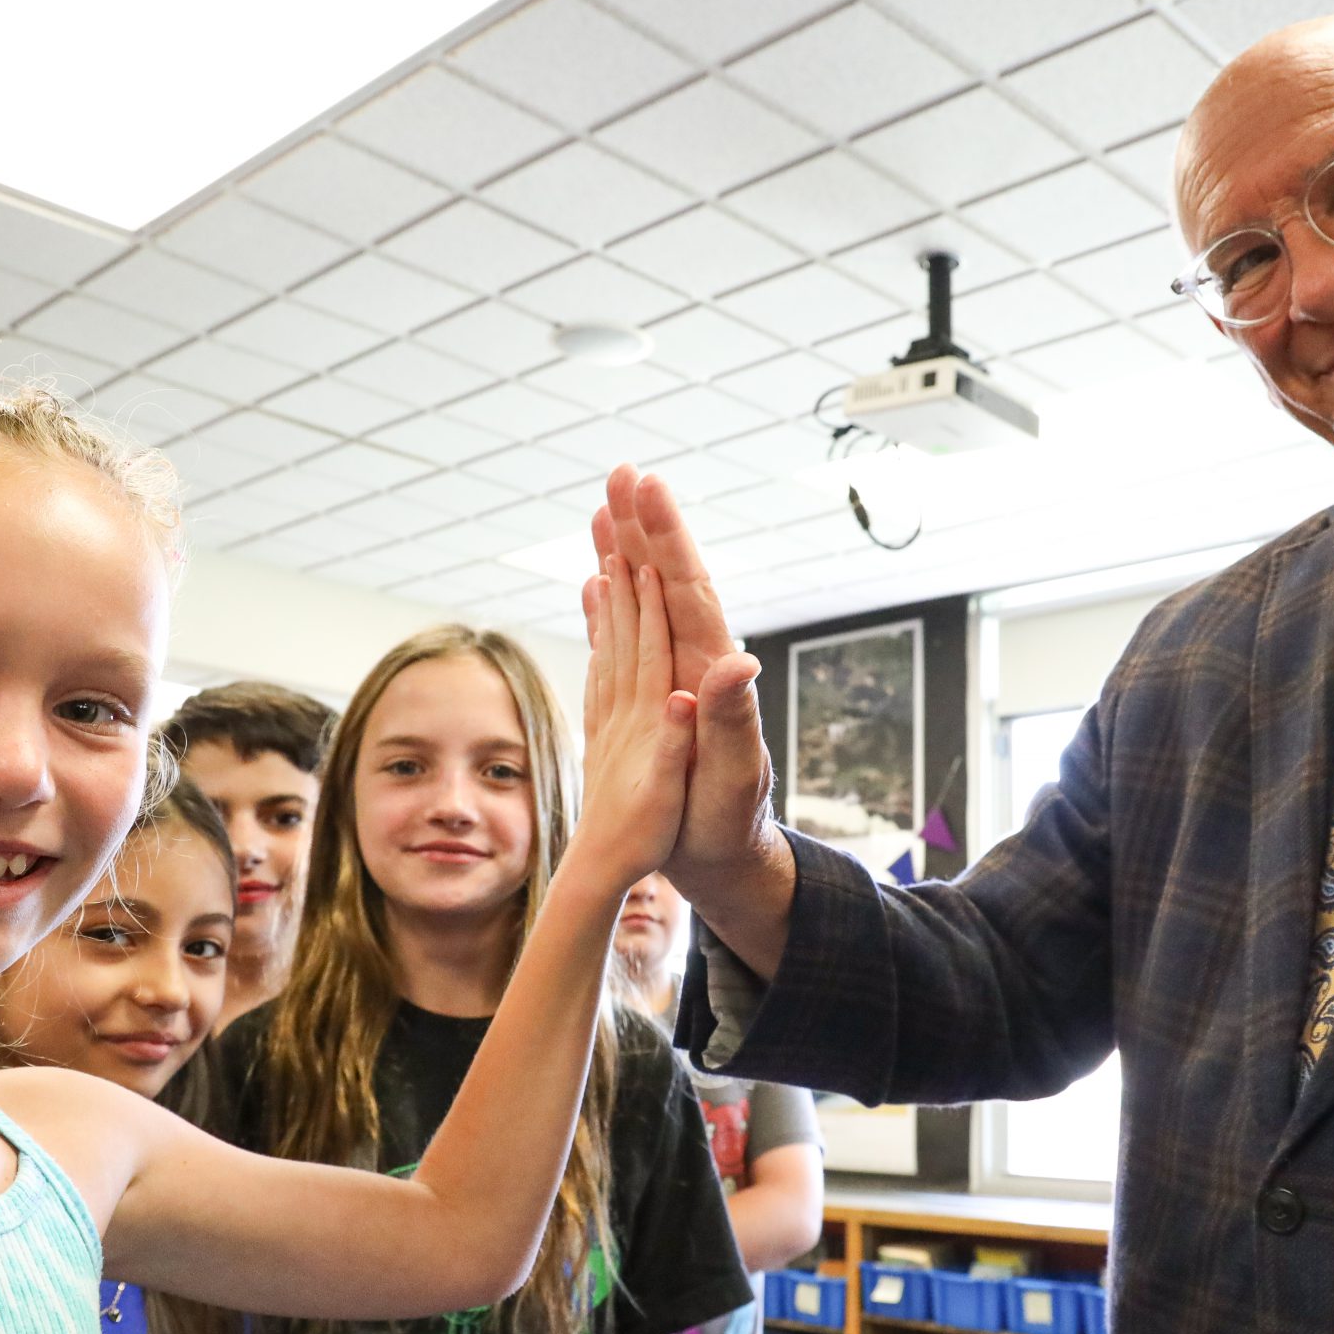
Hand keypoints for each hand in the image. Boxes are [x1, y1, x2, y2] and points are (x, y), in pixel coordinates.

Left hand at [572, 556, 699, 891]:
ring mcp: (610, 723)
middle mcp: (623, 713)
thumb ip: (676, 744)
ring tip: (603, 566)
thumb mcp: (668, 795)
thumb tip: (686, 695)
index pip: (648, 649)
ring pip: (610, 650)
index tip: (646, 555)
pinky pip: (602, 680)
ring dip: (608, 606)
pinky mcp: (604, 738)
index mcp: (646, 720)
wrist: (600, 870)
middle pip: (623, 635)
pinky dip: (602, 647)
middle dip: (620, 583)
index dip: (648, 603)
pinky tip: (600, 634)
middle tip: (615, 535)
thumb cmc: (642, 839)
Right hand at [592, 468, 771, 901]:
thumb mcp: (732, 780)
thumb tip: (739, 661)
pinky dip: (610, 606)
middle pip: (668, 582)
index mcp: (715, 676)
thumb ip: (733, 722)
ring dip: (626, 555)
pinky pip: (627, 639)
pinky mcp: (655, 699)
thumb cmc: (729, 827)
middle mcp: (696, 667)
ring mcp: (675, 679)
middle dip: (646, 527)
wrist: (725, 859)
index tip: (649, 487)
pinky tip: (594, 583)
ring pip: (646, 603)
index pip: (690, 590)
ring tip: (603, 510)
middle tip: (621, 474)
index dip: (669, 538)